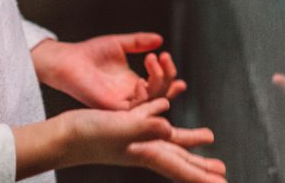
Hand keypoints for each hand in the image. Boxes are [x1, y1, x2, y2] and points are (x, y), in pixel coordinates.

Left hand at [32, 33, 186, 109]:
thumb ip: (139, 42)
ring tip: (152, 59)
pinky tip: (141, 81)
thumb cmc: (90, 52)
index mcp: (133, 83)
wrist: (68, 59)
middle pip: (161, 94)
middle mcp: (130, 95)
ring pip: (152, 102)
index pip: (160, 85)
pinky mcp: (112, 108)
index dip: (171, 77)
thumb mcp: (120, 44)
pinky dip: (142, 97)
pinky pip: (134, 110)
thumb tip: (160, 39)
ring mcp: (122, 103)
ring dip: (158, 82)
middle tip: (163, 57)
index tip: (171, 59)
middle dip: (167, 76)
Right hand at [62, 99, 227, 182]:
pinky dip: (162, 118)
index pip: (180, 167)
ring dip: (189, 142)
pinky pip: (151, 122)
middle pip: (179, 159)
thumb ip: (141, 126)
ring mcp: (133, 140)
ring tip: (208, 137)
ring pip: (169, 141)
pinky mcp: (124, 127)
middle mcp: (143, 149)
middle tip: (223, 170)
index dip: (201, 176)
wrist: (61, 136)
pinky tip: (166, 110)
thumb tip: (166, 127)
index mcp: (145, 152)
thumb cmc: (86, 135)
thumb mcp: (117, 128)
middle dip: (201, 166)